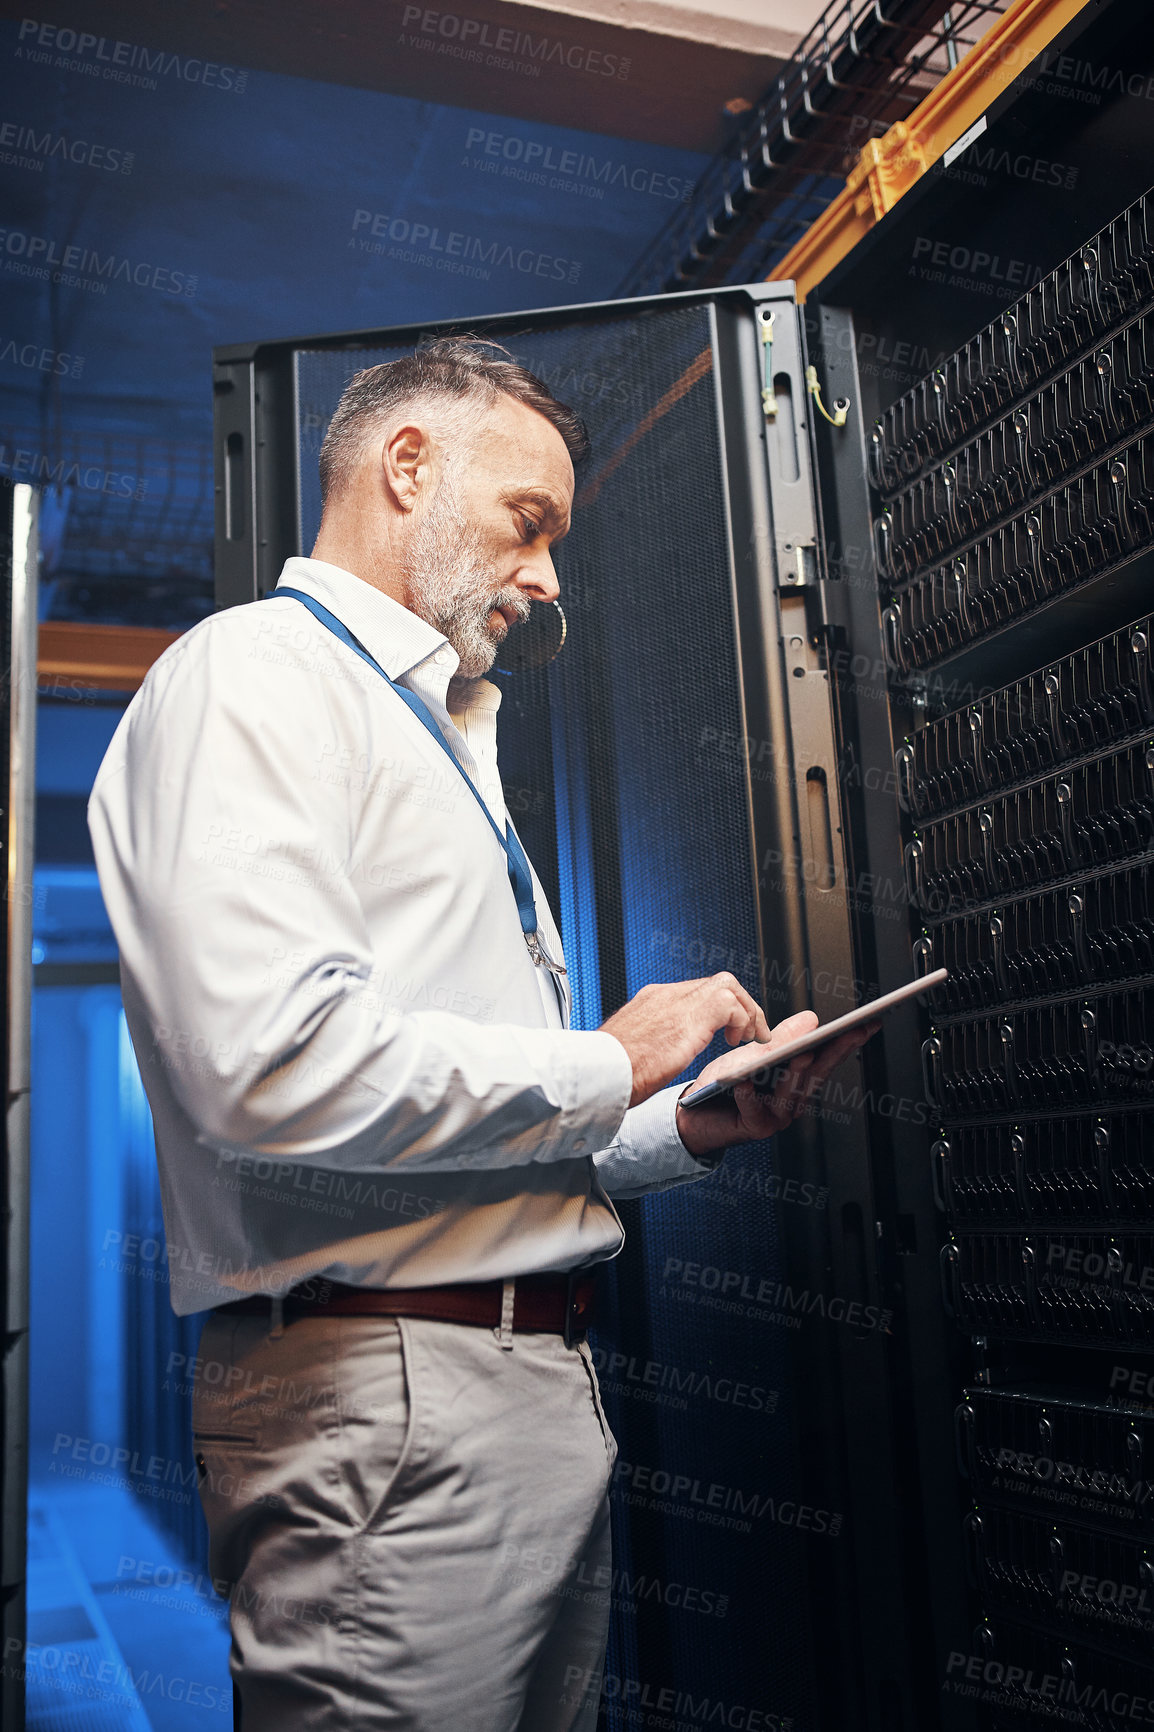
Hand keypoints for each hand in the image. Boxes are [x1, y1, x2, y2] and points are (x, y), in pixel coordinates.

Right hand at [599, 974, 770, 1107]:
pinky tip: (737, 1042)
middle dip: (740, 1005)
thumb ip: (645, 1042)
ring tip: (750, 1037)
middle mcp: (664, 996)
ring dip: (746, 1011)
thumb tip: (651, 1052)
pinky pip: (731, 1005)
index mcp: (650, 1002)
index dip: (719, 1009)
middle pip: (717, 984)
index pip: (695, 992)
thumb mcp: (628, 1049)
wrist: (598, 1072)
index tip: (728, 1028)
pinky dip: (741, 1021)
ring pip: (728, 986)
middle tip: (749, 1031)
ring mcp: (677, 1002)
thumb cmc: (609, 1071)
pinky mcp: (692, 1016)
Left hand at [674, 1011, 882, 1158]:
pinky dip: (750, 1096)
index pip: (828, 1057)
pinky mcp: (754, 1127)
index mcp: (798, 1081)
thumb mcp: (756, 1054)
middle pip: (817, 1074)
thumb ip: (783, 1039)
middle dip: (834, 1052)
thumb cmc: (727, 1083)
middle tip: (848, 1032)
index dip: (849, 1040)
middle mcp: (794, 1101)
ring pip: (790, 1093)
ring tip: (800, 1053)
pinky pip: (754, 1109)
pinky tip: (745, 1082)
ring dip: (796, 1074)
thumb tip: (812, 1019)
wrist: (696, 1113)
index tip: (868, 1023)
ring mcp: (777, 1116)